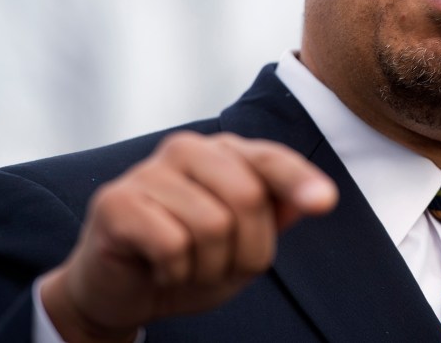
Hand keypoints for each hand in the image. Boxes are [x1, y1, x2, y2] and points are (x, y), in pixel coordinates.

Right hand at [39, 132, 337, 342]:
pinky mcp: (116, 201)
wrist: (121, 292)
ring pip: (212, 226)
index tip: (325, 203)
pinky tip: (159, 269)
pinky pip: (172, 244)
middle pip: (248, 197)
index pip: (271, 159)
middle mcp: (188, 149)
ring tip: (186, 268)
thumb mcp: (244, 246)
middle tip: (220, 268)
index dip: (299, 180)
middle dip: (246, 251)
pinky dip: (174, 272)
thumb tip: (317, 196)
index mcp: (225, 153)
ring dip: (207, 268)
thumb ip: (277, 215)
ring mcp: (149, 170)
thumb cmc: (189, 261)